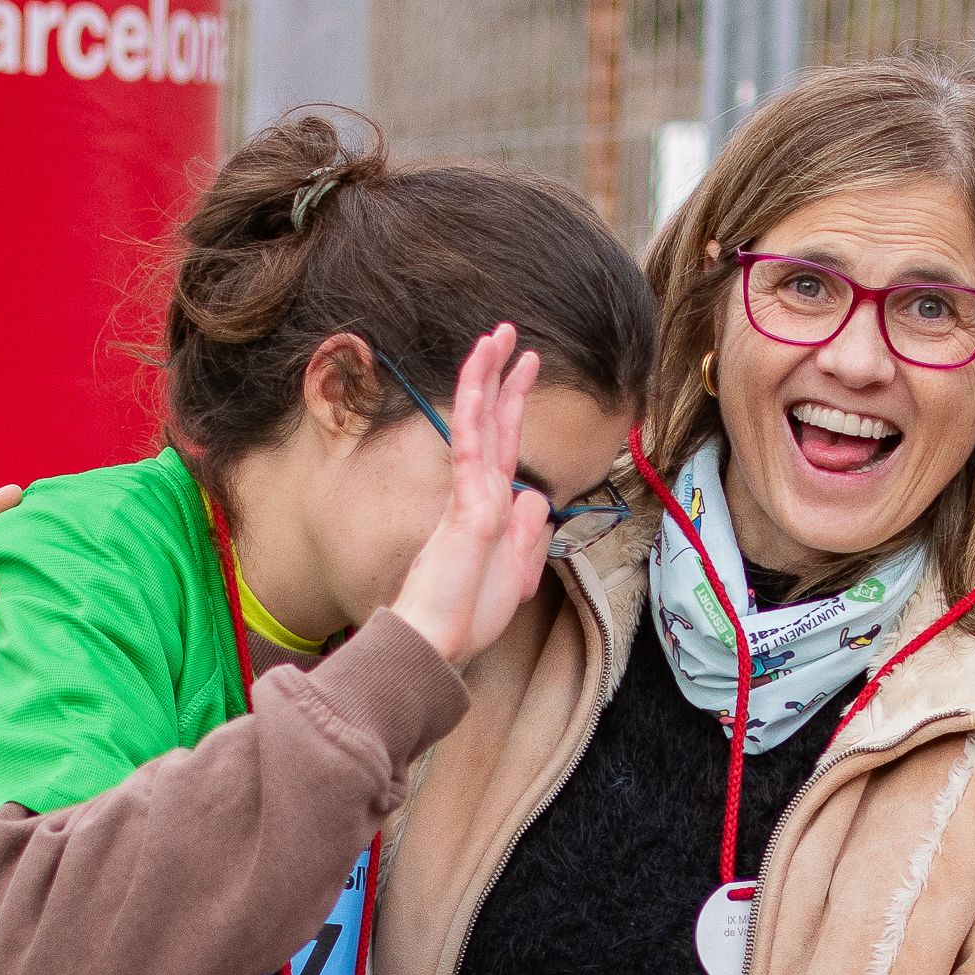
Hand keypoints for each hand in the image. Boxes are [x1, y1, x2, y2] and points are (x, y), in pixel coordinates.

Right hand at [388, 325, 552, 669]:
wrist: (440, 642)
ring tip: (497, 334)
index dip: (514, 402)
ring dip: (487, 374)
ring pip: (479, 421)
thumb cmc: (469, 617)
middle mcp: (478, 493)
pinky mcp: (466, 504)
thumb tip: (535, 496)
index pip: (505, 444)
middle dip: (501, 375)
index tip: (526, 365)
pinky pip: (469, 443)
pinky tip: (479, 371)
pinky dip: (474, 405)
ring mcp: (470, 495)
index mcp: (491, 509)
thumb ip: (527, 534)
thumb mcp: (517, 574)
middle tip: (508, 332)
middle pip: (492, 422)